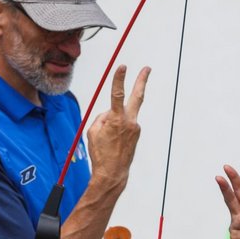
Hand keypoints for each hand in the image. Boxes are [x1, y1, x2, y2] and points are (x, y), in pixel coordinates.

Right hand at [86, 65, 150, 191]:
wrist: (113, 173)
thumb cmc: (100, 153)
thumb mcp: (92, 132)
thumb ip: (102, 117)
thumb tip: (110, 113)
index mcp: (116, 119)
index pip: (117, 94)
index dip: (119, 79)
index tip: (122, 66)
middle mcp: (130, 121)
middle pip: (137, 96)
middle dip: (141, 81)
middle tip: (147, 68)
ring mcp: (135, 127)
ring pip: (122, 115)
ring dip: (114, 121)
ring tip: (107, 139)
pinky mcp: (137, 133)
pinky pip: (124, 124)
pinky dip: (117, 128)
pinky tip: (113, 141)